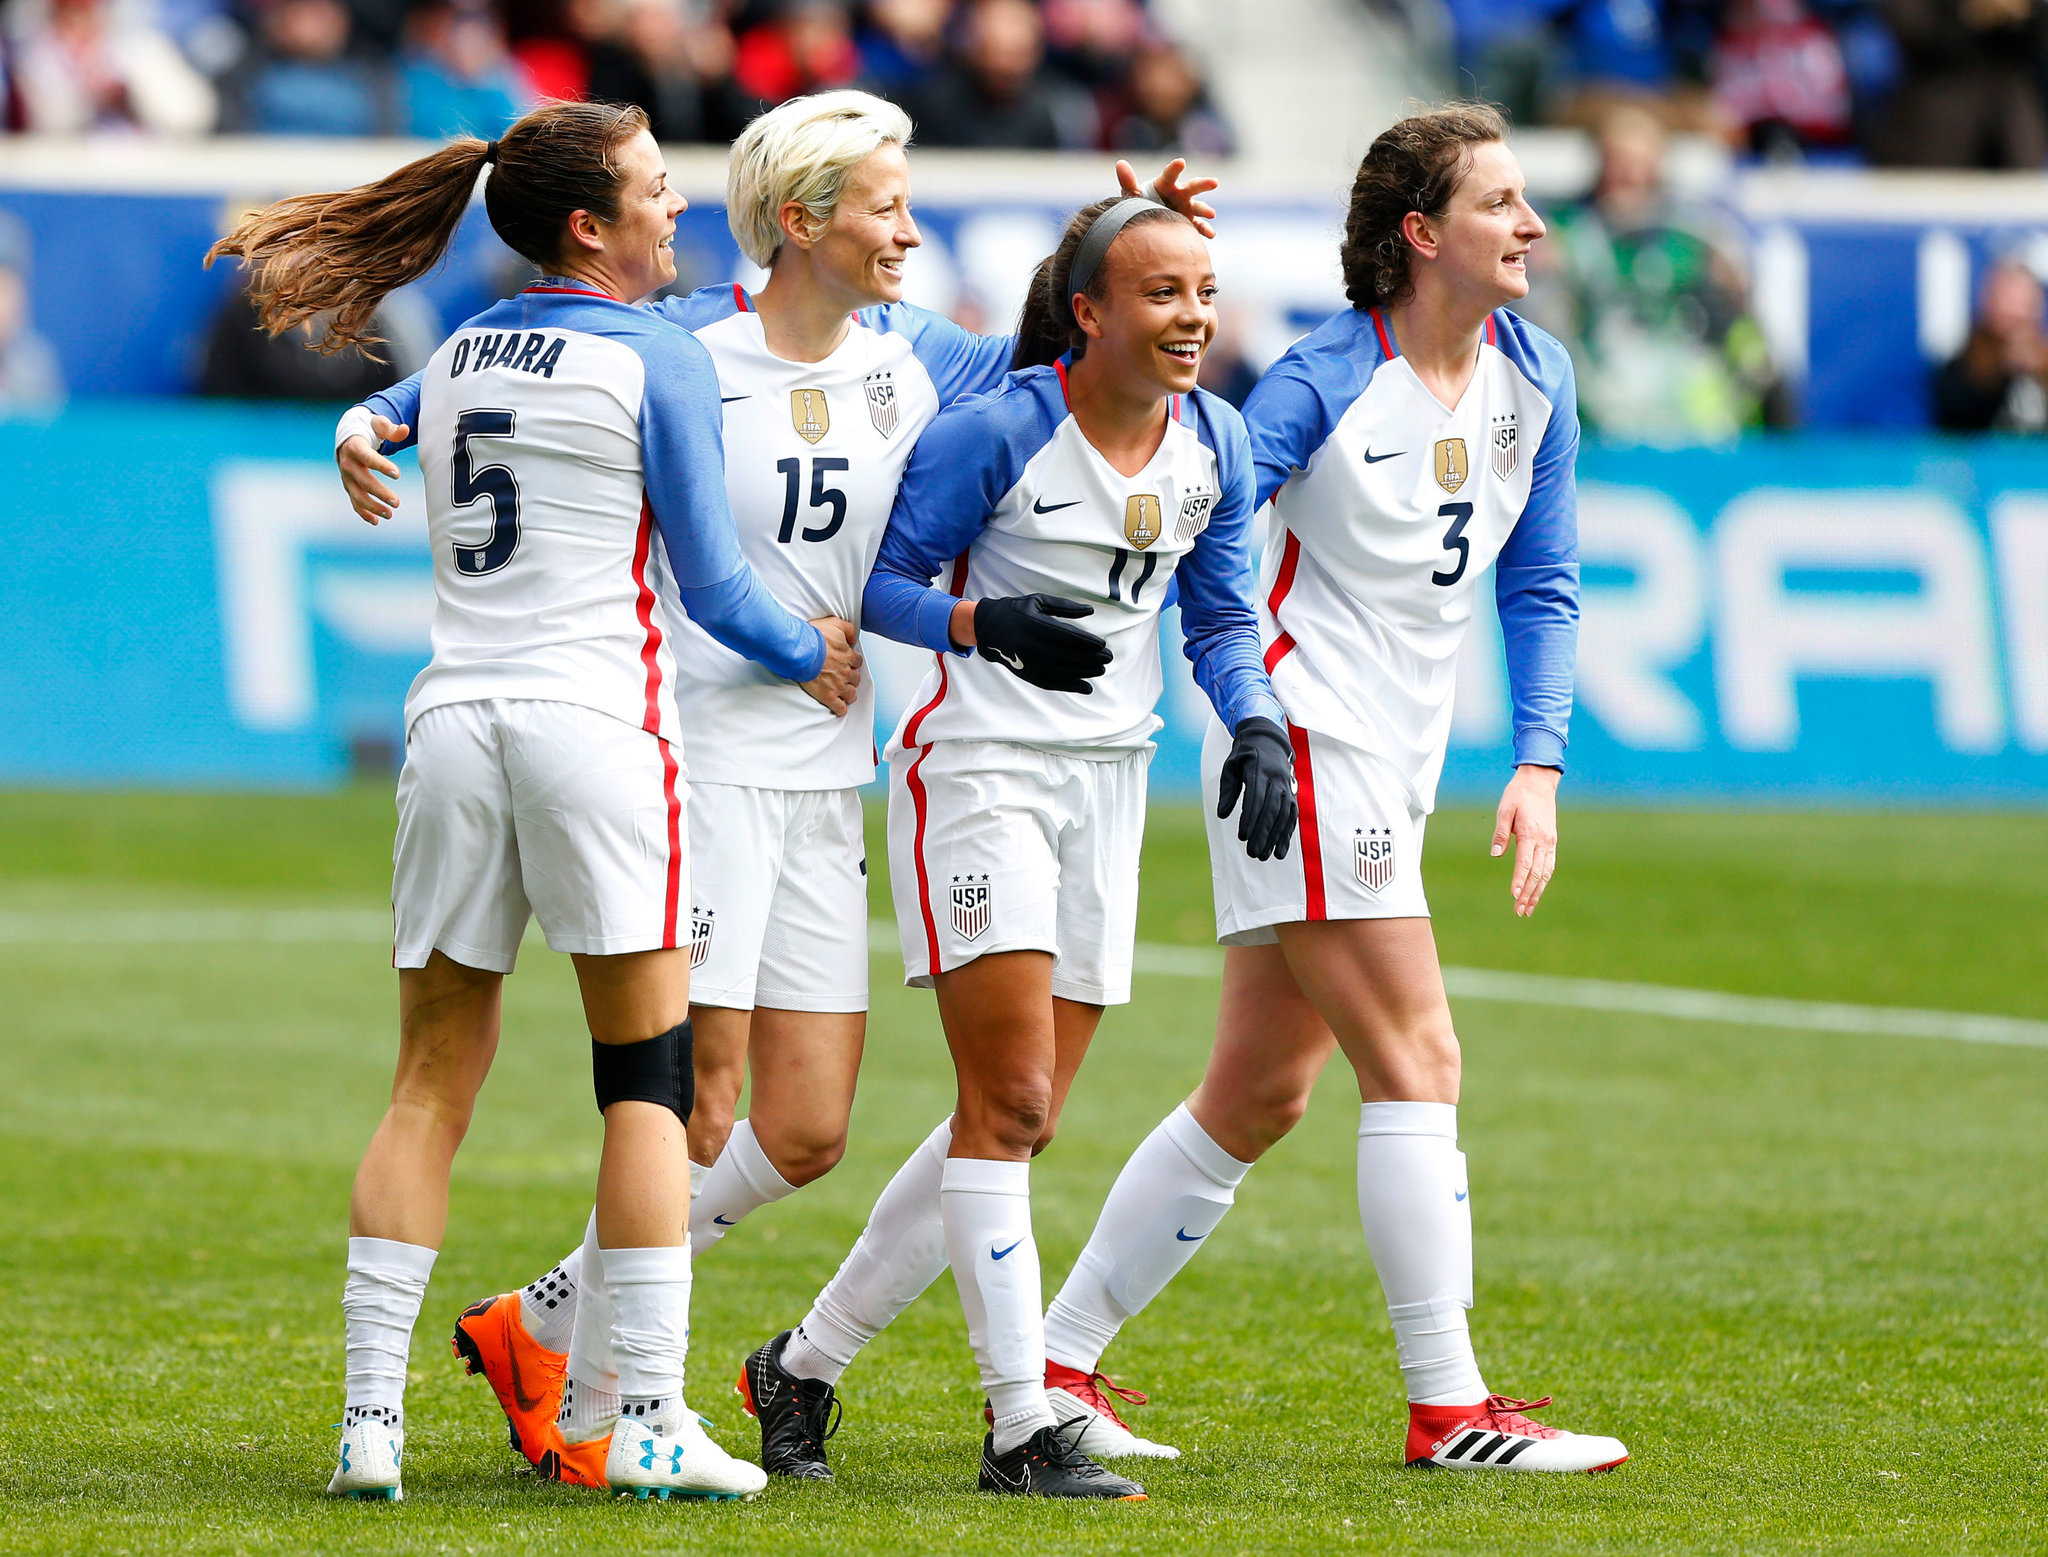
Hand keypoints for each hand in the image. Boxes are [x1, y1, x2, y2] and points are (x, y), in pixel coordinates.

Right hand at [338, 416, 407, 523]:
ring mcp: (347, 478)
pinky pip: (354, 502)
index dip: (381, 466)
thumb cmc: (368, 431)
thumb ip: (391, 429)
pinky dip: (363, 513)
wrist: (348, 438)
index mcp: (355, 447)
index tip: (397, 474)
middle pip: (363, 481)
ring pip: (357, 495)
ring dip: (372, 507)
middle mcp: (348, 464)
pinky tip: (376, 521)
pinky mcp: (349, 486)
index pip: (368, 458)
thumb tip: (405, 429)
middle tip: (397, 502)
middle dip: (379, 493)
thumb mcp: (378, 425)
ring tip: (390, 514)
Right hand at [800, 616, 862, 715]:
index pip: (857, 662)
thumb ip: (848, 629)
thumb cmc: (813, 636)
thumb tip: (854, 638)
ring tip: (843, 693)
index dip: (852, 662)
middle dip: (851, 678)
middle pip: (855, 679)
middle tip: (844, 677)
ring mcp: (837, 685)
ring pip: (851, 694)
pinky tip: (839, 708)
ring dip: (848, 694)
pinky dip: (841, 709)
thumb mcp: (834, 623)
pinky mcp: (828, 696)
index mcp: (847, 655)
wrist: (800, 650)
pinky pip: (840, 707)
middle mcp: (845, 671)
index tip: (847, 663)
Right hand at [972, 594, 1109, 692]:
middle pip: (1067, 656)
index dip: (1086, 643)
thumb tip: (1090, 611)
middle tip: (1108, 658)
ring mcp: (1028, 662)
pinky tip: (1086, 687)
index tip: (1102, 645)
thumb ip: (1064, 607)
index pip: (1066, 637)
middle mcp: (1030, 645)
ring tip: (1100, 670)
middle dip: (1090, 659)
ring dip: (1084, 673)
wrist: (988, 628)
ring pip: (1061, 672)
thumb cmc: (1017, 611)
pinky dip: (1070, 686)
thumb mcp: (1038, 601)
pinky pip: (1051, 683)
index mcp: (1034, 625)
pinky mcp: (1027, 674)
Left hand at [1118, 157, 1216, 238]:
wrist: (1145, 224)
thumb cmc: (1139, 205)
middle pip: (1192, 187)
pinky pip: (1199, 226)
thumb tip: (1120, 163)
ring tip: (1211, 214)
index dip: (1175, 168)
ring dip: (1205, 209)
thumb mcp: (1132, 195)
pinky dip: (1205, 229)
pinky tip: (1211, 234)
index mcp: (1165, 184)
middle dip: (1203, 184)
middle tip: (1214, 182)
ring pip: (1198, 207)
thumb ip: (1128, 182)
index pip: (1170, 174)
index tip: (1181, 162)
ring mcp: (1186, 208)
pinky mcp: (1189, 222)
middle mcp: (1179, 194)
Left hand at [1215, 715, 1295, 860]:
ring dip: (1274, 838)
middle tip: (1252, 853)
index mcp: (1259, 769)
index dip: (1250, 818)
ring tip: (1263, 856)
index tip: (1242, 836)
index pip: (1256, 798)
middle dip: (1262, 833)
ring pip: (1283, 815)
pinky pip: (1292, 817)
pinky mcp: (1293, 794)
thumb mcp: (1231, 766)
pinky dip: (1286, 835)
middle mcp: (1277, 778)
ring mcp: (1288, 786)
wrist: (1269, 740)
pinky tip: (1279, 852)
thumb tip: (1222, 814)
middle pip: (1270, 810)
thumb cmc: (1244, 755)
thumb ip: (1228, 790)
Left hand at [1491, 764, 1559, 917]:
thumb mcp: (1505, 809)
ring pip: (1545, 873)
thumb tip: (1495, 854)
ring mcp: (1550, 842)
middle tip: (1519, 911)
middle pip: (1536, 873)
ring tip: (1528, 908)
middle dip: (1528, 894)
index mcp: (1530, 833)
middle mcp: (1543, 841)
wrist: (1539, 782)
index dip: (1519, 880)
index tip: (1514, 895)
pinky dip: (1544, 881)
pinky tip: (1537, 891)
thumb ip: (1501, 833)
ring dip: (1537, 892)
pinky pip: (1549, 866)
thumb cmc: (1518, 795)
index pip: (1525, 863)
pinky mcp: (1552, 842)